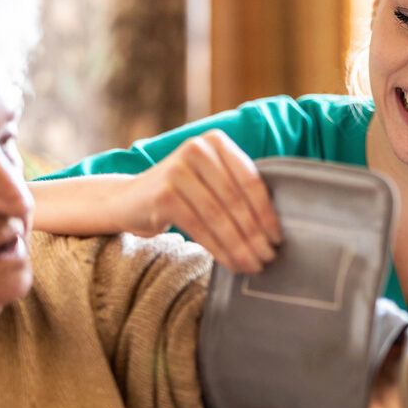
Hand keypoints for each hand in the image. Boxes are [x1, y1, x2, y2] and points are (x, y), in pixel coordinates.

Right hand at [125, 130, 280, 272]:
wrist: (129, 200)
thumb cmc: (181, 194)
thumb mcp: (210, 180)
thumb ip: (237, 190)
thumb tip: (274, 230)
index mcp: (216, 142)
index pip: (250, 180)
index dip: (267, 212)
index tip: (278, 238)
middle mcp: (197, 149)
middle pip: (235, 199)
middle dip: (254, 234)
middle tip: (268, 258)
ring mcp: (177, 170)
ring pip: (218, 216)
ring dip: (239, 246)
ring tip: (252, 265)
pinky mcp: (163, 194)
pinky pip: (199, 227)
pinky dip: (218, 249)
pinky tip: (230, 263)